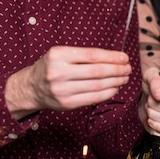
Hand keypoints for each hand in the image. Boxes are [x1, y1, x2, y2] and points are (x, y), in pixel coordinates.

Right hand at [5, 46, 132, 118]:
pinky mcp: (67, 103)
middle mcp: (59, 72)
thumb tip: (116, 58)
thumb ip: (84, 55)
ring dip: (116, 82)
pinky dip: (108, 93)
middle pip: (97, 71)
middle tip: (128, 68)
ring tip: (124, 78)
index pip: (92, 55)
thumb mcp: (61, 54)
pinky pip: (94, 98)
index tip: (124, 58)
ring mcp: (62, 90)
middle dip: (117, 70)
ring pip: (97, 86)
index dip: (112, 57)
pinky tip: (115, 88)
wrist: (31, 87)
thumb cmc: (52, 67)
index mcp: (58, 55)